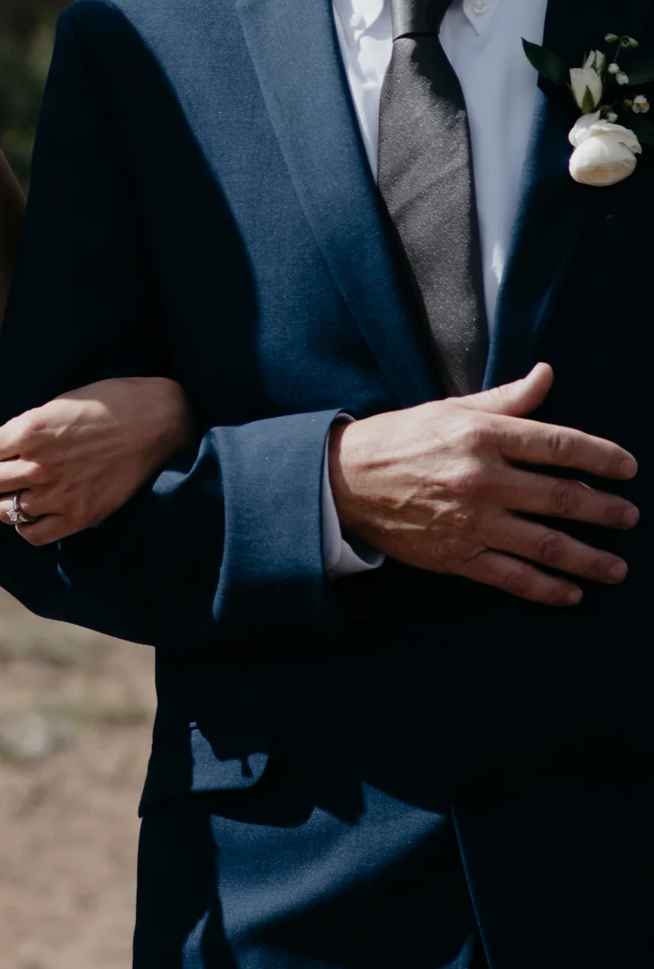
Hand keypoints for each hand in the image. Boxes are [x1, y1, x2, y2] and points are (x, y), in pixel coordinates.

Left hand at [0, 377, 194, 546]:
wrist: (160, 423)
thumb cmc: (113, 403)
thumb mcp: (62, 402)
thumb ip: (31, 426)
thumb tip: (9, 445)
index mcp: (30, 429)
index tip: (13, 448)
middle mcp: (37, 464)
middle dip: (0, 474)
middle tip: (17, 470)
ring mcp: (57, 493)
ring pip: (6, 509)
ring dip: (14, 499)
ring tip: (29, 492)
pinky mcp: (78, 515)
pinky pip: (33, 534)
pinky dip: (29, 525)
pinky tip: (39, 513)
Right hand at [328, 362, 637, 607]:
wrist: (344, 480)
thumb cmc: (400, 438)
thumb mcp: (451, 409)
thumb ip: (505, 399)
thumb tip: (546, 375)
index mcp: (482, 435)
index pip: (558, 445)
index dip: (600, 457)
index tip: (628, 468)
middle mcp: (482, 478)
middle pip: (562, 497)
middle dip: (604, 510)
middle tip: (629, 517)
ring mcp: (471, 520)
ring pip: (546, 543)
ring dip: (589, 558)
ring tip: (617, 567)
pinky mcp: (457, 554)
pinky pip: (513, 577)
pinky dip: (546, 588)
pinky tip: (572, 593)